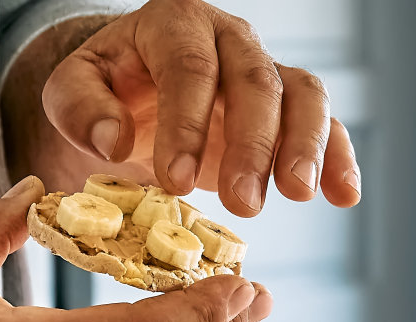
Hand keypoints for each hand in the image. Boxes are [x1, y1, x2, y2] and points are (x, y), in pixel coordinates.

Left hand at [37, 0, 359, 216]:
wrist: (133, 90)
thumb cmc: (105, 90)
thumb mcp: (70, 91)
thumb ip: (80, 108)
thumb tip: (113, 138)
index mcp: (174, 24)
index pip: (189, 67)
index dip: (186, 123)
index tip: (173, 181)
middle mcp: (229, 39)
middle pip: (255, 81)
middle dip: (252, 144)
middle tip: (241, 202)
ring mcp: (265, 71)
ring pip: (302, 95)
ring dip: (305, 146)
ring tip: (297, 194)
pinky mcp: (288, 108)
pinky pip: (326, 122)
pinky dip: (340, 157)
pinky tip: (344, 195)